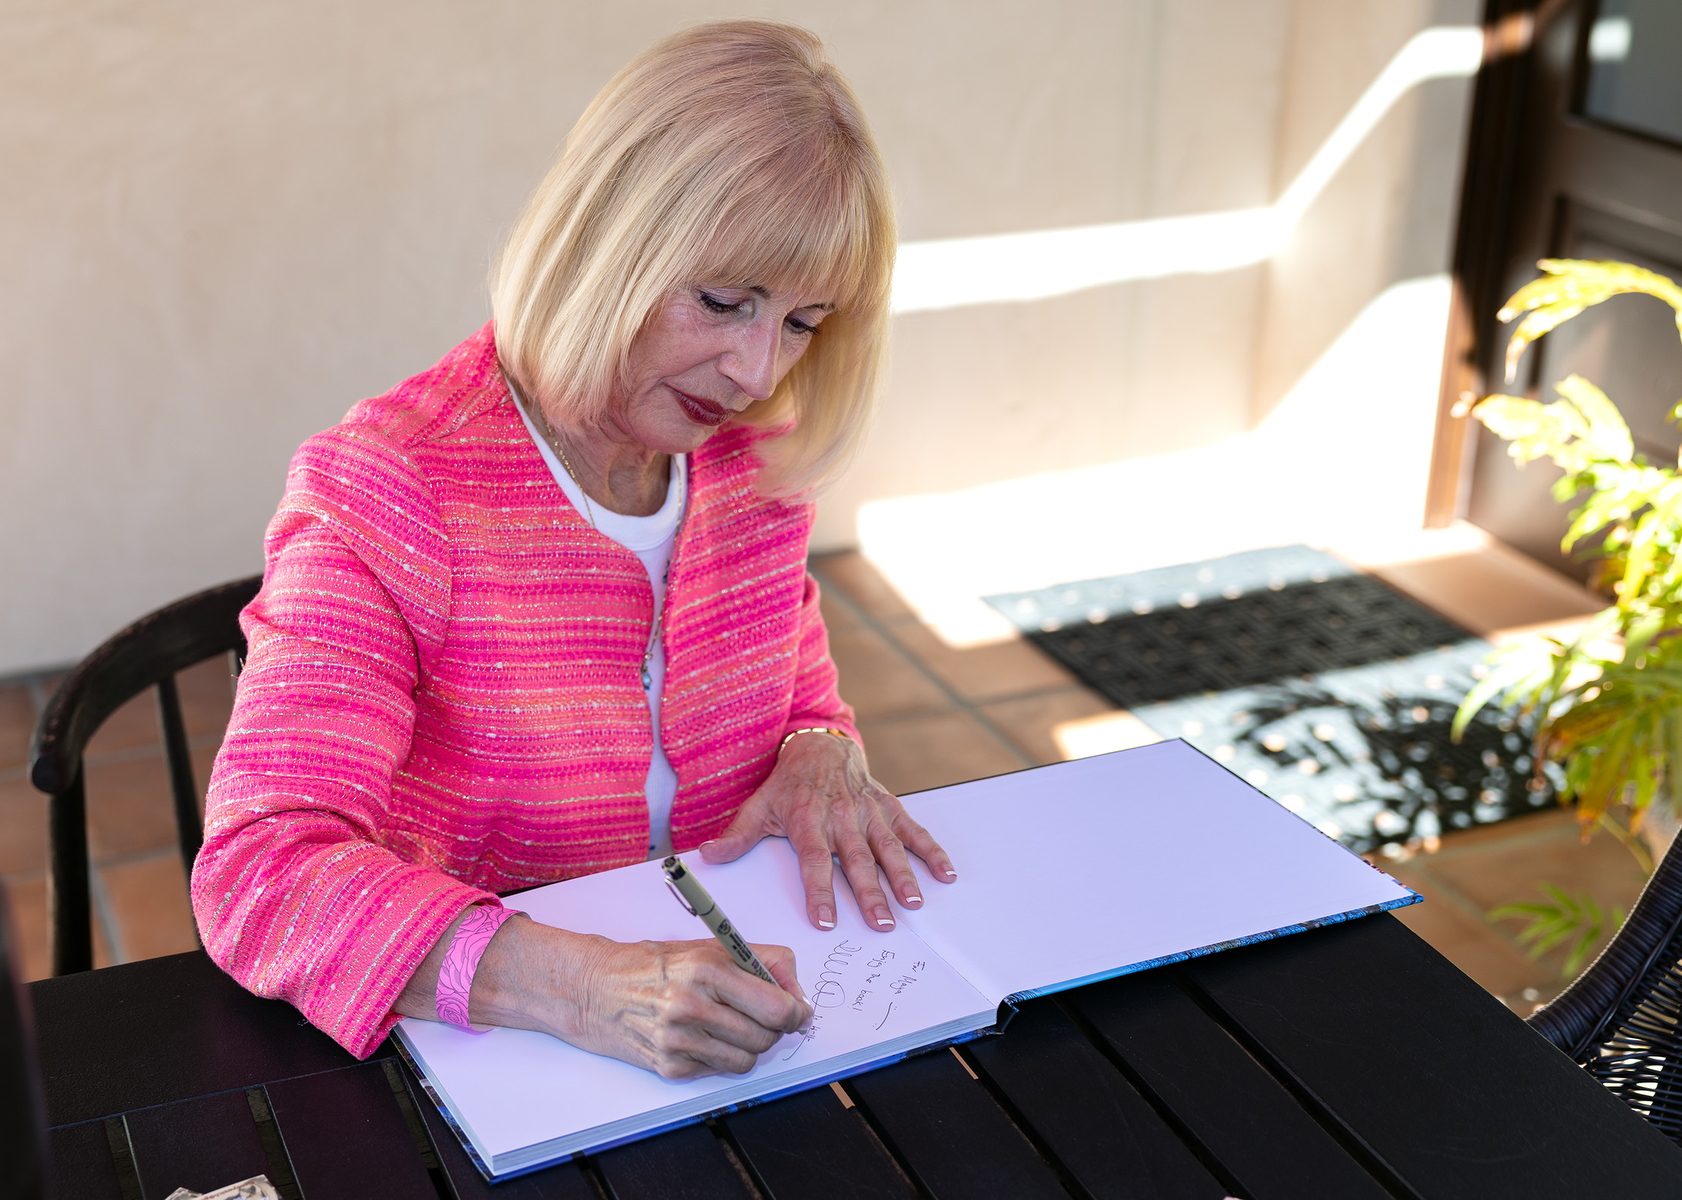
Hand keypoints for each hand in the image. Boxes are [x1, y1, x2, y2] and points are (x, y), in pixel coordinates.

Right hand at [397, 915, 812, 1078]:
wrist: (595, 988)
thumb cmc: (655, 963)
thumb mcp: (709, 946)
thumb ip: (760, 962)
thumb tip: (798, 993)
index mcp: (707, 969)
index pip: (777, 1006)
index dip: (796, 1012)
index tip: (798, 1012)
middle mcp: (691, 1005)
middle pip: (766, 1036)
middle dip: (773, 1029)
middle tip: (764, 1016)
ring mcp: (678, 1040)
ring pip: (747, 1059)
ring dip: (749, 1045)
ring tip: (731, 1025)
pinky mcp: (669, 1066)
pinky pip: (720, 1071)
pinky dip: (720, 1057)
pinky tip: (703, 1036)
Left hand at [700, 730, 955, 931]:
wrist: (819, 744)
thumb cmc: (789, 784)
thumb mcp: (759, 806)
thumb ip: (738, 835)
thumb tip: (708, 855)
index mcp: (808, 821)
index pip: (814, 861)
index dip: (819, 890)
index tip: (825, 920)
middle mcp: (841, 817)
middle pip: (856, 860)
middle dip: (870, 893)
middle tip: (881, 923)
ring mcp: (868, 812)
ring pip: (888, 847)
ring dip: (903, 876)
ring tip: (914, 903)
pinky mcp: (888, 806)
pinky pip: (912, 830)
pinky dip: (931, 850)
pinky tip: (945, 873)